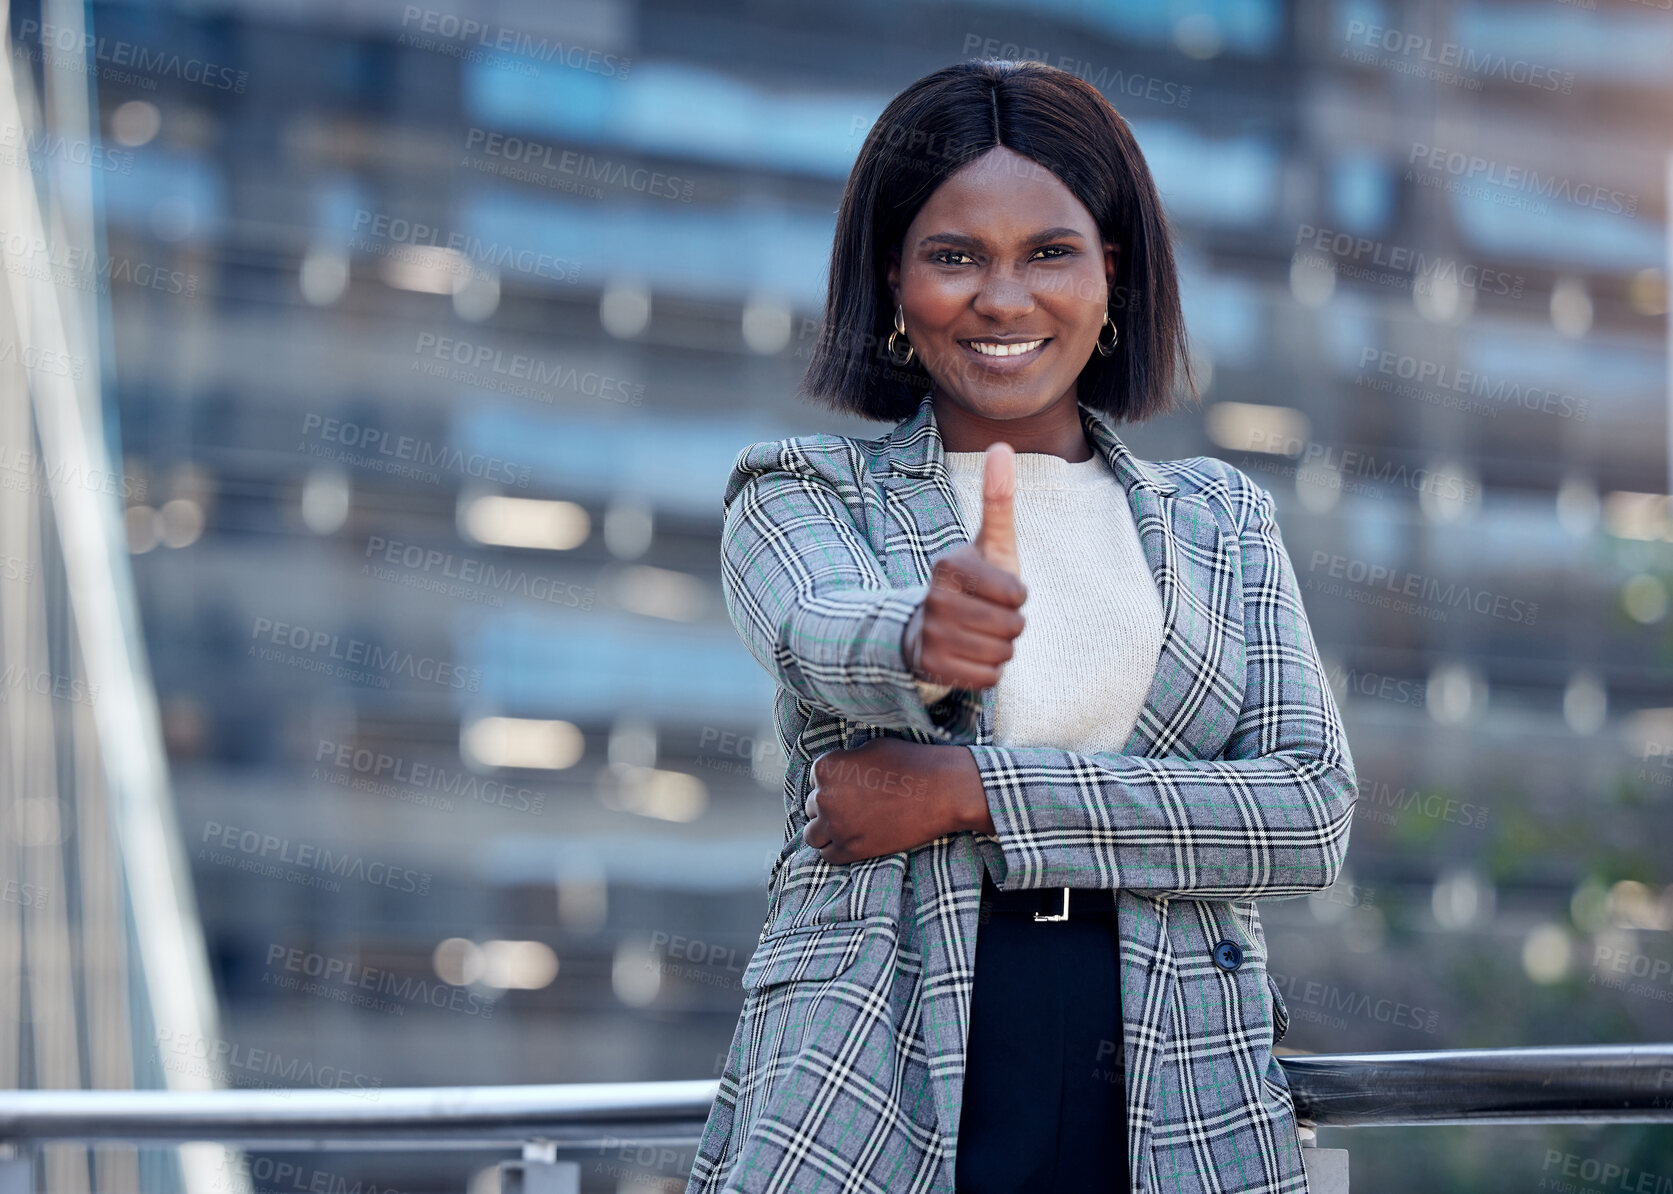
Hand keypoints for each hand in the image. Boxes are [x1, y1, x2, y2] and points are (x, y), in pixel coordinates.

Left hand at [801, 739, 980, 863]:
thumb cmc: (910, 764)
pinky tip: (855, 841)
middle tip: (854, 808)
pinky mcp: (851, 850)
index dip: (833, 785)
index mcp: (826, 767)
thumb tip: (838, 772)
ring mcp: (836, 825)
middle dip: (830, 807)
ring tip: (848, 827)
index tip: (851, 789)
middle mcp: (823, 796)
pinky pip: (828, 855)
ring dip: (826, 831)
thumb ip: (846, 761)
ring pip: (812, 834)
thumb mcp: (871, 748)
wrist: (941, 791)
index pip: (815, 781)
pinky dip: (838, 849)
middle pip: (812, 807)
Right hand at [903, 442, 1026, 690]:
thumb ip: (998, 500)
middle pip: (1012, 627)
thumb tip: (1002, 444)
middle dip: (1011, 625)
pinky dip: (987, 672)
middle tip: (990, 616)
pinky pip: (988, 678)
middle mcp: (935, 600)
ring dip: (1000, 649)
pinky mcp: (932, 668)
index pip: (1015, 594)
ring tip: (980, 635)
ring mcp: (931, 635)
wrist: (929, 629)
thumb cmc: (973, 584)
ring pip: (1001, 654)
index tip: (998, 590)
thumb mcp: (990, 544)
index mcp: (949, 567)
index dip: (1017, 596)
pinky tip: (970, 656)